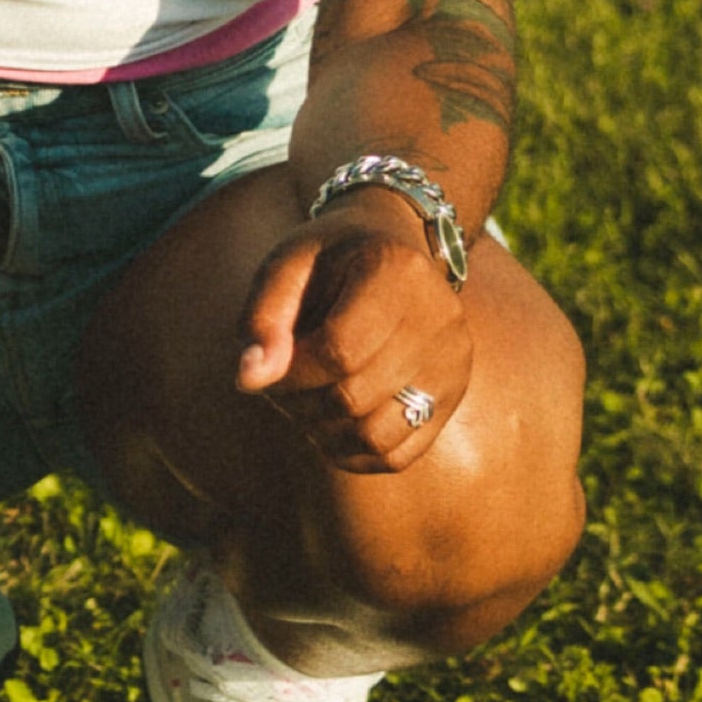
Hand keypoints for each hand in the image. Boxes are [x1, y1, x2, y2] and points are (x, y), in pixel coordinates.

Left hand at [235, 187, 472, 477]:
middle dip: (301, 403)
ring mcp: (453, 361)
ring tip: (306, 402)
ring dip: (324, 433)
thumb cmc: (329, 258)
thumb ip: (263, 318)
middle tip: (281, 384)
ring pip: (377, 435)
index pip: (339, 351)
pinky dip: (352, 452)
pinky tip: (330, 424)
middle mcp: (439, 318)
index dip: (292, 373)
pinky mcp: (453, 395)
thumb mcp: (287, 266)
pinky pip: (397, 455)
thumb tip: (248, 380)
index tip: (270, 363)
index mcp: (398, 271)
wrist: (391, 247)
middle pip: (356, 397)